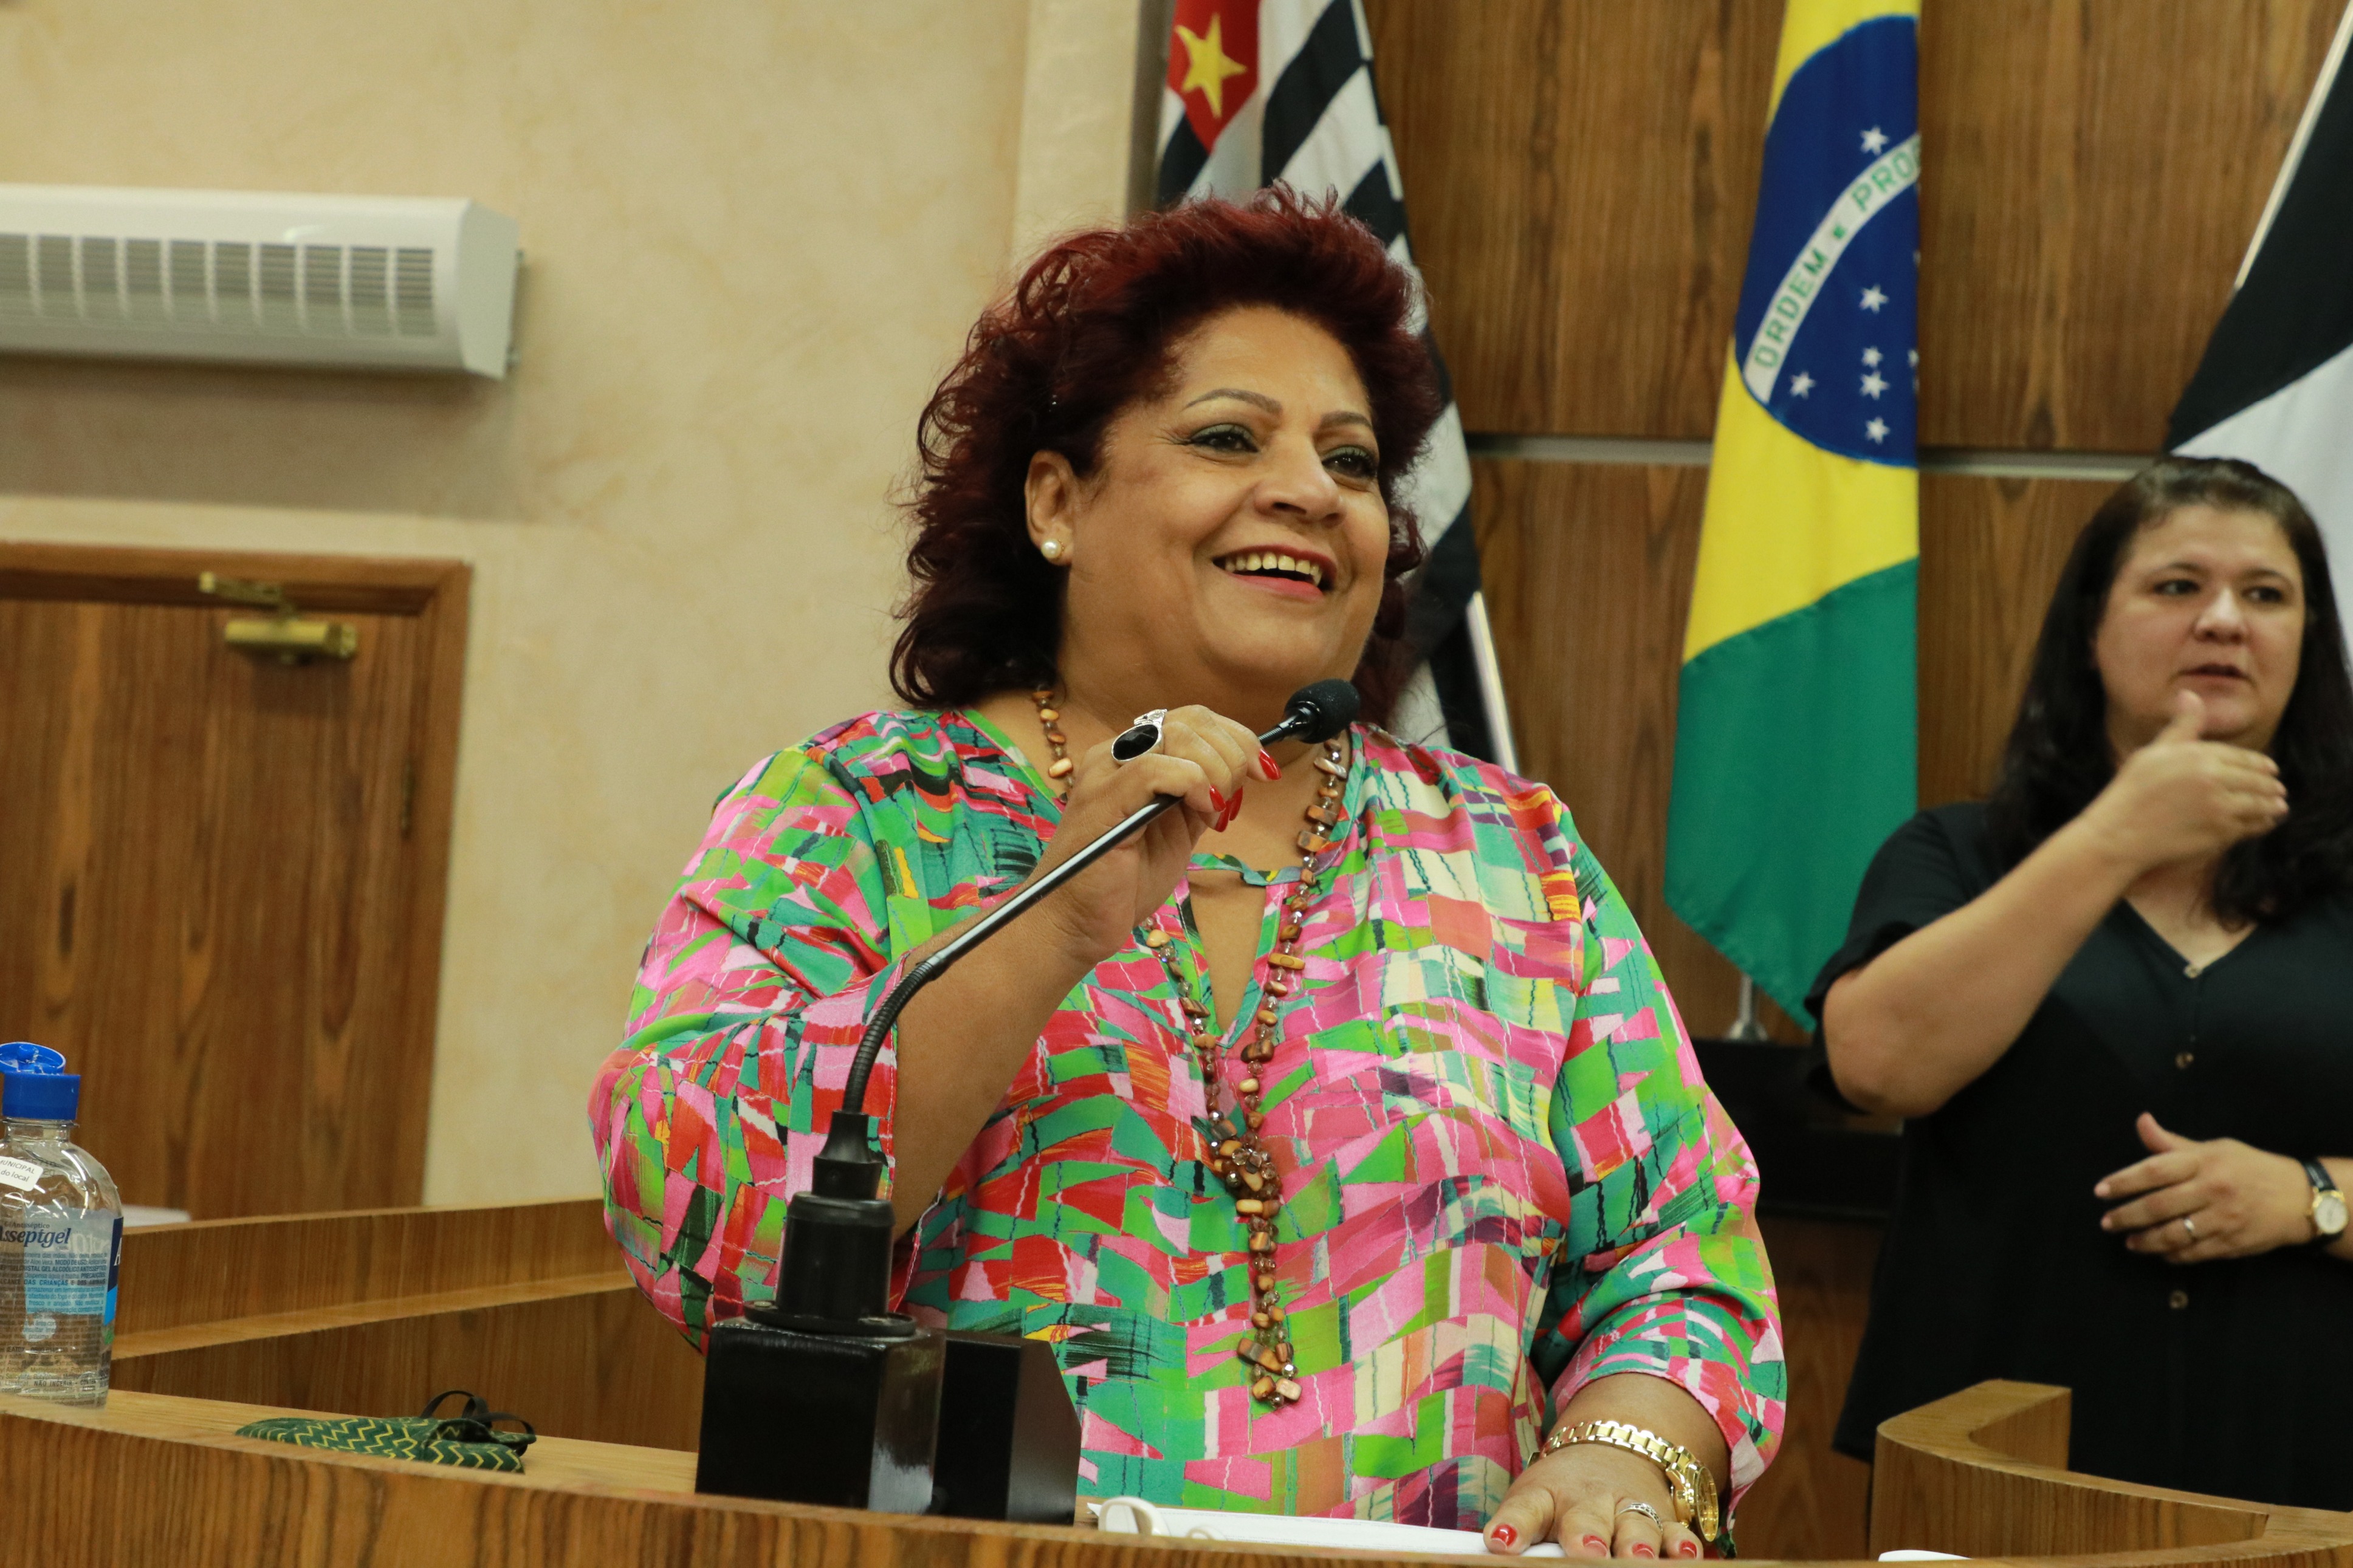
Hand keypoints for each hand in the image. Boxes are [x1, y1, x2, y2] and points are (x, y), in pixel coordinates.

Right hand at [1028, 705, 1271, 965]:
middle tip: (1238, 796)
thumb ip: (1201, 799)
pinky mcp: (1103, 798)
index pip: (1192, 719)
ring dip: (1216, 770)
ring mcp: (1106, 773)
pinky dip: (1194, 784)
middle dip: (1234, 752)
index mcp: (1132, 759)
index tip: (1264, 771)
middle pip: (1192, 719)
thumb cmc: (1121, 885)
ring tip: (1214, 812)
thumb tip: (1243, 772)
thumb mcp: (1177, 833)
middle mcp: (1116, 755)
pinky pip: (1157, 768)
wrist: (1074, 925)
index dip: (1237, 737)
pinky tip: (1203, 813)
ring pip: (1179, 735)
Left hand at [1485, 1443, 1701, 1559]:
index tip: (1501, 1543)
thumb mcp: (1532, 1504)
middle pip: (1586, 1517)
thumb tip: (1503, 1556)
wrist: (1605, 1451)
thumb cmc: (1558, 1495)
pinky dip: (1681, 1542)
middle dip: (1587, 1535)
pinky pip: (1674, 1530)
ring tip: (1637, 1556)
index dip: (1513, 1526)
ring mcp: (1626, 1507)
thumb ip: (1521, 1531)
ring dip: (1637, 1541)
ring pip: (1635, 1524)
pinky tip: (1685, 1553)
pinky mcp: (1661, 1518)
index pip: (1525, 1509)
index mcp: (1545, 1496)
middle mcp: (1587, 1500)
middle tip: (1585, 1551)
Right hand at [2077, 691, 2286, 872]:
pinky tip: (2266, 822)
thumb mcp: (2155, 751)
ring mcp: (2218, 806)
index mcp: (2198, 755)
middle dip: (2270, 785)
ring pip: (2258, 803)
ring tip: (2279, 805)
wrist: (2120, 832)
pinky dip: (2263, 823)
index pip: (2242, 757)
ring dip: (2272, 804)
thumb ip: (2182, 725)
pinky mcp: (2220, 831)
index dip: (2259, 764)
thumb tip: (2190, 693)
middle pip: (2255, 780)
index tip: (2271, 768)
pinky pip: (2251, 825)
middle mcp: (2212, 778)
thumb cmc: (2133, 790)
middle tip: (2279, 788)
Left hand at [2096, 1112, 2318, 1261]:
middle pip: (2158, 1206)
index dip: (2123, 1181)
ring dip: (2145, 1241)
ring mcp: (2222, 1219)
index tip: (2100, 1191)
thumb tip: (2141, 1121)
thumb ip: (2173, 1143)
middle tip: (2107, 1222)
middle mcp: (2212, 1190)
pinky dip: (2172, 1255)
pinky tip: (2158, 1253)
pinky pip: (2193, 1253)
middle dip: (2126, 1216)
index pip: (2154, 1170)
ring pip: (2173, 1234)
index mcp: (2205, 1162)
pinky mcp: (2231, 1243)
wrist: (2299, 1197)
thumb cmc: (2250, 1167)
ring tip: (2128, 1241)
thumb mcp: (2215, 1148)